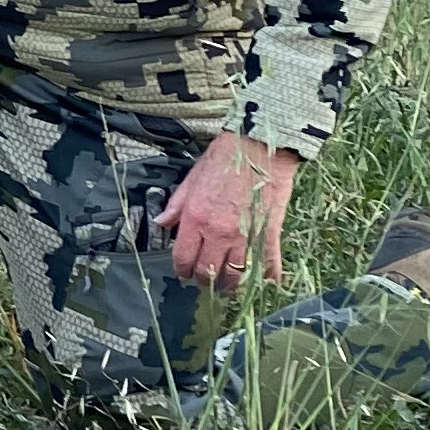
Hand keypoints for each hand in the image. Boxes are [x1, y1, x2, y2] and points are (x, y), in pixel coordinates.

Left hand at [155, 133, 299, 290]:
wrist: (259, 146)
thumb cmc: (224, 158)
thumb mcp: (191, 178)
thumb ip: (176, 205)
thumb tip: (161, 223)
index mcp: (196, 218)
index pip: (183, 258)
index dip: (181, 270)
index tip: (184, 272)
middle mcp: (218, 232)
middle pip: (207, 271)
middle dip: (203, 279)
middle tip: (204, 278)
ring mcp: (244, 235)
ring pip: (235, 273)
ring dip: (230, 282)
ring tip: (228, 284)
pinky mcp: (268, 233)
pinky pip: (267, 262)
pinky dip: (266, 276)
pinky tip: (266, 282)